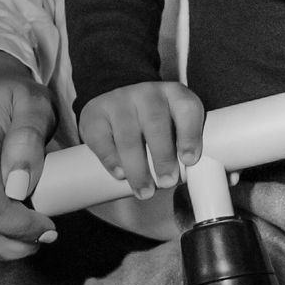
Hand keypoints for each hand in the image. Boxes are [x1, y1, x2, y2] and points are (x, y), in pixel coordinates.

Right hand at [0, 49, 59, 260]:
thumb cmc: (11, 96)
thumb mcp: (34, 103)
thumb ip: (29, 139)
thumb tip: (20, 184)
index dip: (22, 227)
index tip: (48, 225)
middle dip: (16, 245)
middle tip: (44, 234)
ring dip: (4, 248)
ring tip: (29, 230)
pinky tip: (8, 227)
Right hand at [78, 81, 204, 199]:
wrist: (117, 105)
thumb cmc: (154, 123)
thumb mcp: (175, 125)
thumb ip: (183, 146)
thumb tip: (189, 179)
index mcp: (173, 94)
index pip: (186, 107)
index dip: (190, 134)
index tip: (189, 160)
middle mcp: (147, 93)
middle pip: (155, 123)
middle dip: (163, 157)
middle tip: (167, 182)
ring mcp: (119, 101)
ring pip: (128, 136)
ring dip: (138, 168)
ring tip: (145, 191)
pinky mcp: (94, 114)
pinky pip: (101, 139)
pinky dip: (111, 159)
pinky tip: (120, 173)